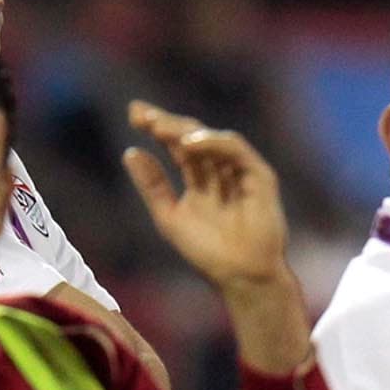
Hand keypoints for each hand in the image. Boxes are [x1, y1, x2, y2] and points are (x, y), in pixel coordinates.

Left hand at [122, 101, 293, 290]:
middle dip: (166, 122)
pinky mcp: (260, 177)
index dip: (157, 128)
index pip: (177, 146)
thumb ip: (153, 185)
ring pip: (212, 140)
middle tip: (139, 113)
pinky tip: (189, 144)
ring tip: (157, 127)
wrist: (240, 276)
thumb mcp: (169, 217)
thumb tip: (129, 151)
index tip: (133, 114)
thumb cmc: (208, 252)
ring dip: (184, 131)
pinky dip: (214, 143)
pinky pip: (236, 151)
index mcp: (199, 180)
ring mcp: (240, 172)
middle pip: (192, 137)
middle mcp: (219, 172)